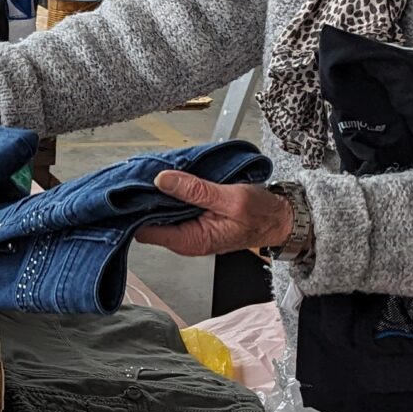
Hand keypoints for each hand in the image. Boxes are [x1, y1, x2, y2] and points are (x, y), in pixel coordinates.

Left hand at [135, 170, 292, 257]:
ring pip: (158, 211)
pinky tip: (170, 178)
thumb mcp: (230, 198)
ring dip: (157, 192)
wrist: (278, 219)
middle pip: (148, 220)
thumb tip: (162, 180)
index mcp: (191, 240)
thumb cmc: (260, 214)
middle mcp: (184, 238)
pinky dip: (169, 192)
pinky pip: (172, 205)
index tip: (134, 188)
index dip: (137, 210)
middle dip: (145, 198)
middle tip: (144, 172)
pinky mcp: (191, 218)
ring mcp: (187, 228)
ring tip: (157, 170)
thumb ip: (195, 190)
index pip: (145, 231)